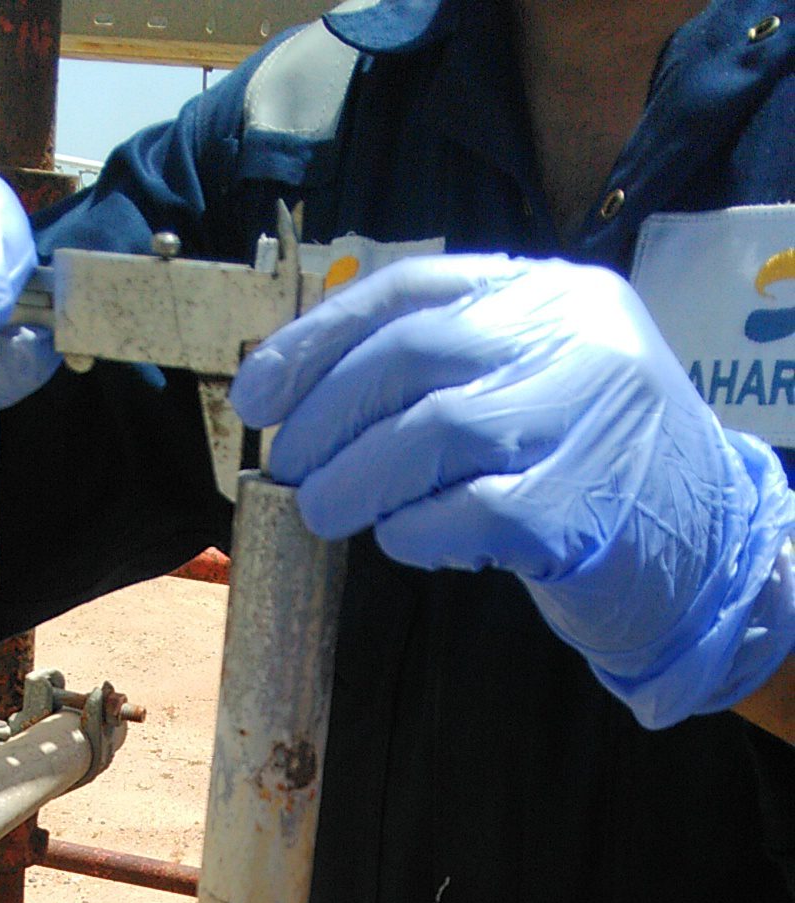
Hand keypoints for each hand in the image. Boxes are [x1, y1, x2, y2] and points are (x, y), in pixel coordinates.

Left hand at [231, 255, 794, 727]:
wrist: (707, 551)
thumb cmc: (590, 472)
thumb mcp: (530, 388)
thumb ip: (445, 373)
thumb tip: (305, 401)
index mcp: (552, 295)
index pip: (411, 290)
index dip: (318, 341)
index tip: (258, 395)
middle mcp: (577, 339)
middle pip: (413, 355)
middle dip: (325, 414)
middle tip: (285, 466)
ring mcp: (588, 419)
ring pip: (436, 431)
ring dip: (356, 478)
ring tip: (322, 512)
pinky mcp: (584, 507)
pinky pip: (470, 511)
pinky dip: (414, 531)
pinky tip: (402, 541)